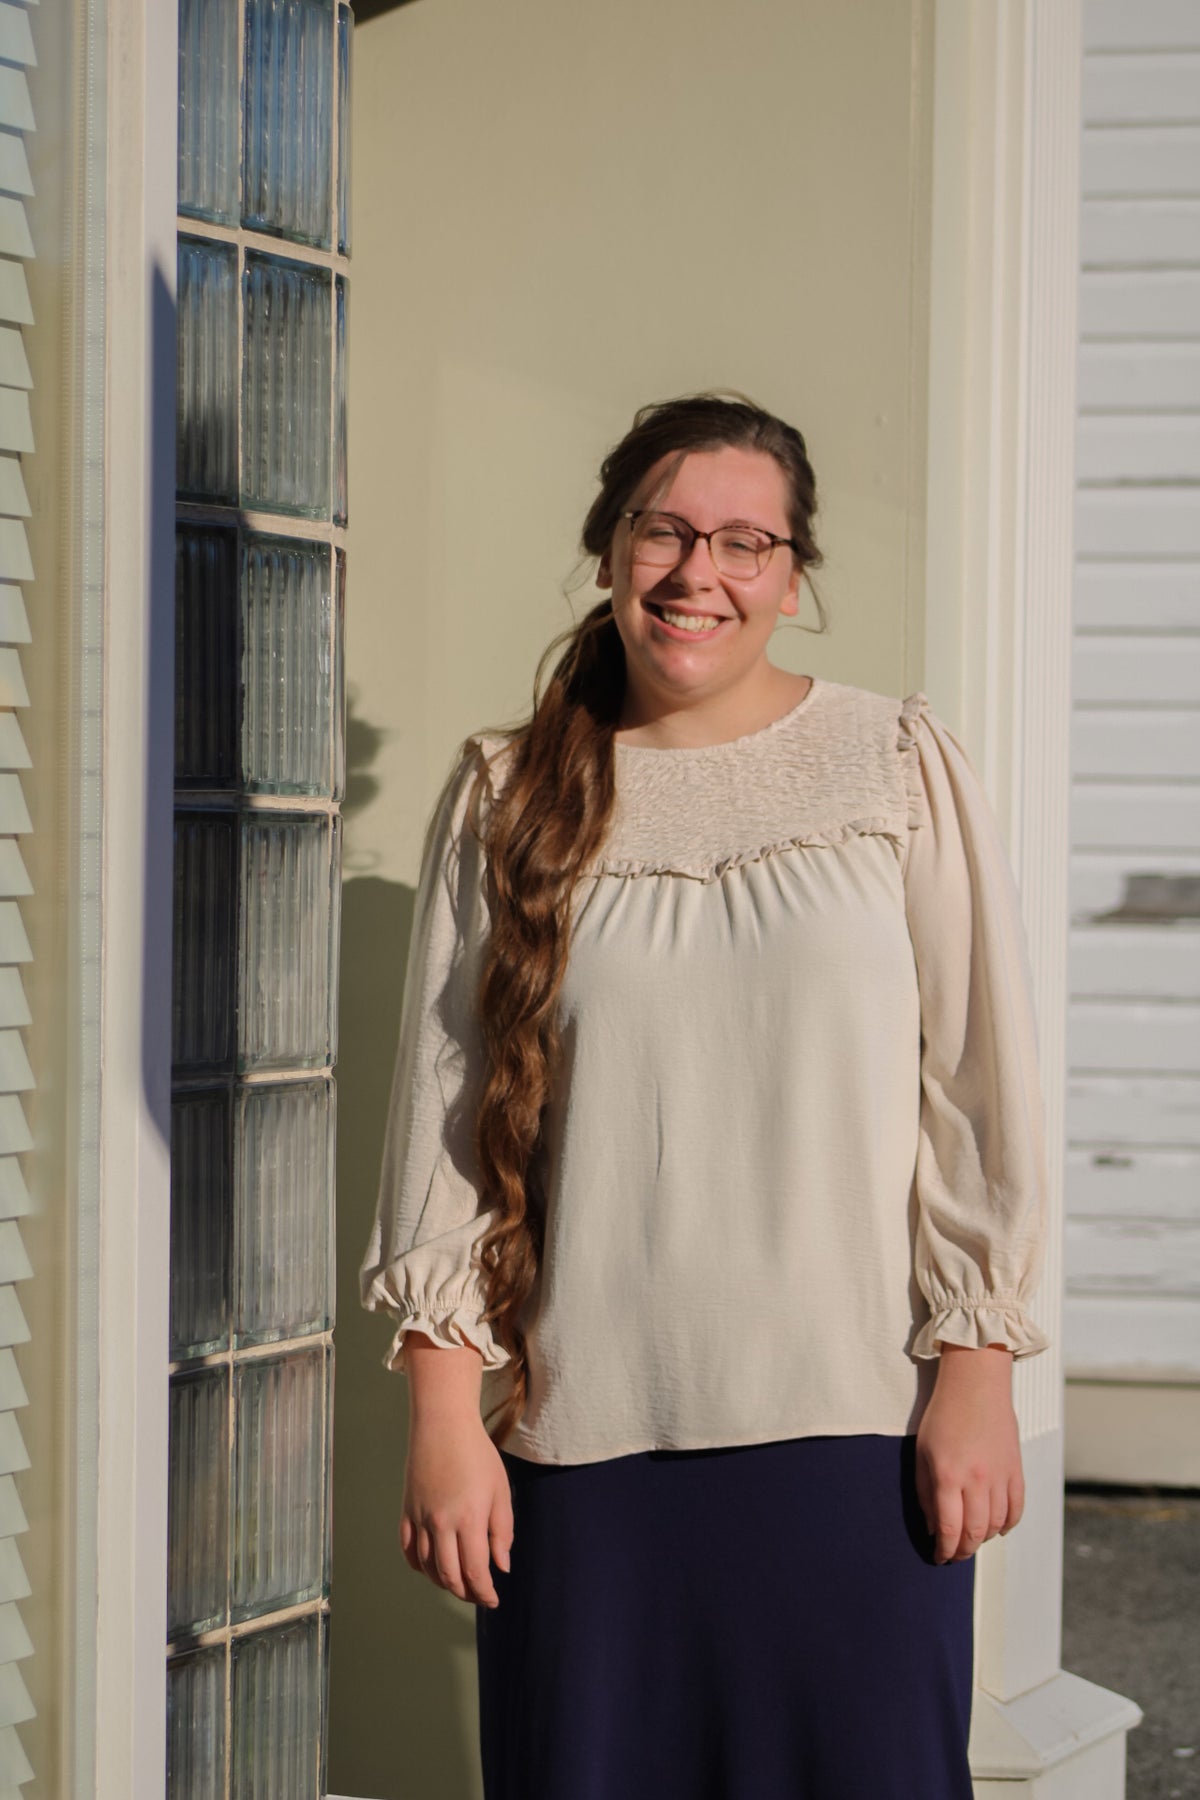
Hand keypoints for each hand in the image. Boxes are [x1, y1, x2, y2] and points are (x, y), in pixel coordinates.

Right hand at [400, 1412, 513, 1607]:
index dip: (484, 1592)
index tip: (493, 1600)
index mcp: (469, 1518)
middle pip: (449, 1576)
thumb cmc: (478, 1454)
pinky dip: (419, 1566)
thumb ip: (502, 1531)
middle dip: (465, 1593)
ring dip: (443, 1582)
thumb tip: (501, 1567)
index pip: (475, 1571)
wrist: (443, 1424)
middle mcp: (441, 1523)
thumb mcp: (500, 1490)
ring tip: (459, 1583)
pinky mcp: (406, 1511)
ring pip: (427, 1567)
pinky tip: (432, 1567)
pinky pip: (408, 1550)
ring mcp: (420, 1518)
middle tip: (478, 1594)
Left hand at [915, 1343, 1023, 1564]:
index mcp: (948, 1475)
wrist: (976, 1384)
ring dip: (984, 1539)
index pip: (949, 1528)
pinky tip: (998, 1527)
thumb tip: (932, 1527)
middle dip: (963, 1551)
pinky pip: (1016, 1508)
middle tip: (954, 1554)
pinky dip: (1008, 1524)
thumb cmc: (944, 1414)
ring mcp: (1000, 1476)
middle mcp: (977, 1480)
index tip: (938, 1556)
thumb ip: (925, 1492)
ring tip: (972, 1540)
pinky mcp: (1016, 1469)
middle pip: (975, 1533)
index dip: (943, 1549)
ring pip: (997, 1524)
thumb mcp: (922, 1452)